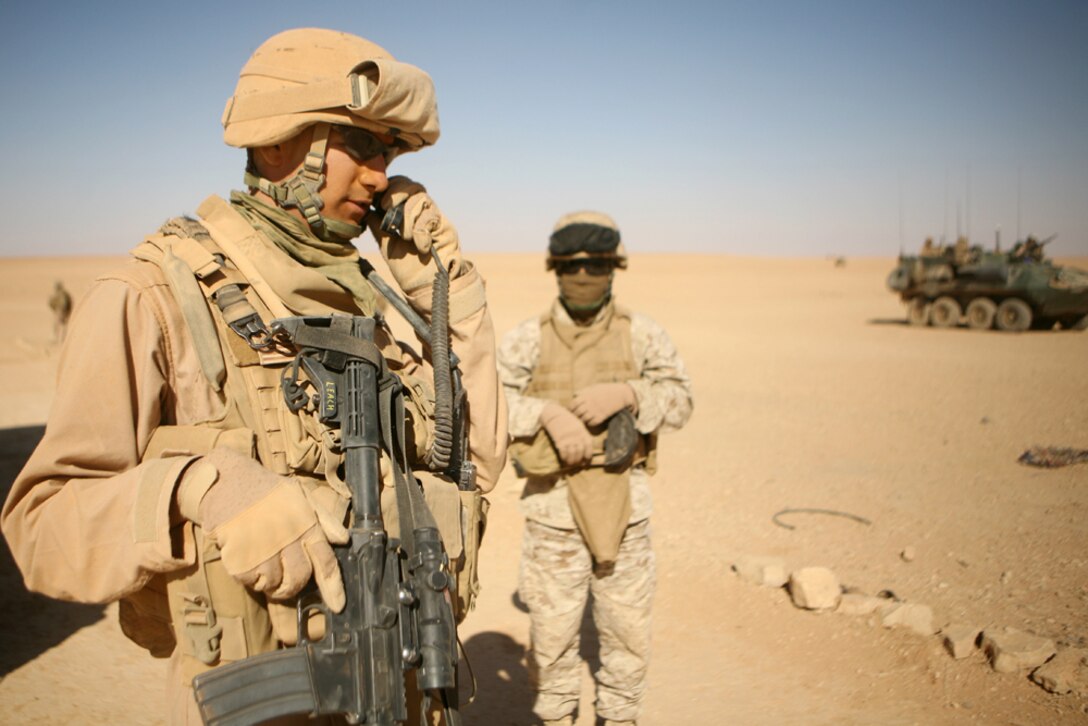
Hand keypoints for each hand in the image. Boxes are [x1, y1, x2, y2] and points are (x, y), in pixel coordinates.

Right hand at [178, 448, 348, 611]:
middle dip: (295, 586)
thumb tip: (344, 540)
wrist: (227, 483)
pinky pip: (252, 582)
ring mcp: (263, 551)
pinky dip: (252, 578)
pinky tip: (248, 559)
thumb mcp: (301, 495)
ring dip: (272, 582)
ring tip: (264, 564)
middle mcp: (288, 539)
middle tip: (285, 580)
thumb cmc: (267, 491)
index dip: (334, 588)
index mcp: (306, 525)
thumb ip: (324, 519)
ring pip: (275, 585)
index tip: (338, 606)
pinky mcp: (241, 559)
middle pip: (300, 579)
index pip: (326, 562)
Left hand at [369, 175, 462, 291]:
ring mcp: (435, 218)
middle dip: (396, 194)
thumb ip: (378, 224)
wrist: (426, 286)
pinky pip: (430, 217)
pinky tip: (420, 246)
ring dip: (408, 217)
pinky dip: (420, 231)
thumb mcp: (386, 243)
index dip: (389, 189)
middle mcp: (422, 212)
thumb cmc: (407, 267)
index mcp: (407, 213)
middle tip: (386, 207)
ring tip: (405, 237)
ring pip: (420, 197)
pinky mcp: (446, 227)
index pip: (401, 186)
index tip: (378, 202)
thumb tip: (367, 207)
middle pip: (413, 185)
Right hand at [539, 401, 592, 465]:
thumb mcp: (578, 424)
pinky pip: (563, 453)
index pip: (589, 446)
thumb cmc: (566, 419)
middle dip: (579, 460)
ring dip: (572, 461)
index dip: (588, 456)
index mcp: (583, 432)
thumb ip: (582, 435)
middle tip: (577, 465)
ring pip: (572, 454)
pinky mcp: (559, 441)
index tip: (586, 462)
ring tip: (570, 465)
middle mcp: (577, 436)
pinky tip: (563, 460)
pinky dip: (564, 458)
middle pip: (580, 452)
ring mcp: (568, 439)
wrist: (554, 414)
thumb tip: (583, 447)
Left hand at [569, 382, 637, 426]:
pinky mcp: (602, 416)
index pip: (572, 405)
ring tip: (583, 419)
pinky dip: (590, 423)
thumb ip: (583, 391)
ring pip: (583, 419)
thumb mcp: (593, 387)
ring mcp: (595, 410)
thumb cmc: (606, 390)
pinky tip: (591, 421)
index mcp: (586, 396)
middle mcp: (589, 404)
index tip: (570, 411)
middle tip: (575, 418)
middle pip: (576, 413)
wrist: (620, 394)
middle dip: (575, 416)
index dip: (570, 409)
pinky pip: (592, 423)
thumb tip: (574, 395)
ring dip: (582, 420)